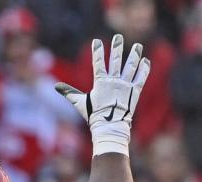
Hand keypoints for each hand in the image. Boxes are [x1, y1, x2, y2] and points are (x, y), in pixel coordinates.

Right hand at [55, 34, 150, 155]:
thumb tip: (56, 86)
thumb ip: (69, 92)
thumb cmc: (93, 114)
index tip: (97, 41)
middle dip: (117, 47)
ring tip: (138, 46)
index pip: (98, 63)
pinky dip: (144, 69)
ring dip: (135, 55)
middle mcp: (114, 81)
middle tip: (118, 37)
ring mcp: (126, 85)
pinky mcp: (135, 91)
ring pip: (131, 66)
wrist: (109, 125)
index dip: (97, 51)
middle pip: (116, 60)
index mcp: (101, 82)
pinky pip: (141, 77)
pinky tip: (146, 61)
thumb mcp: (79, 102)